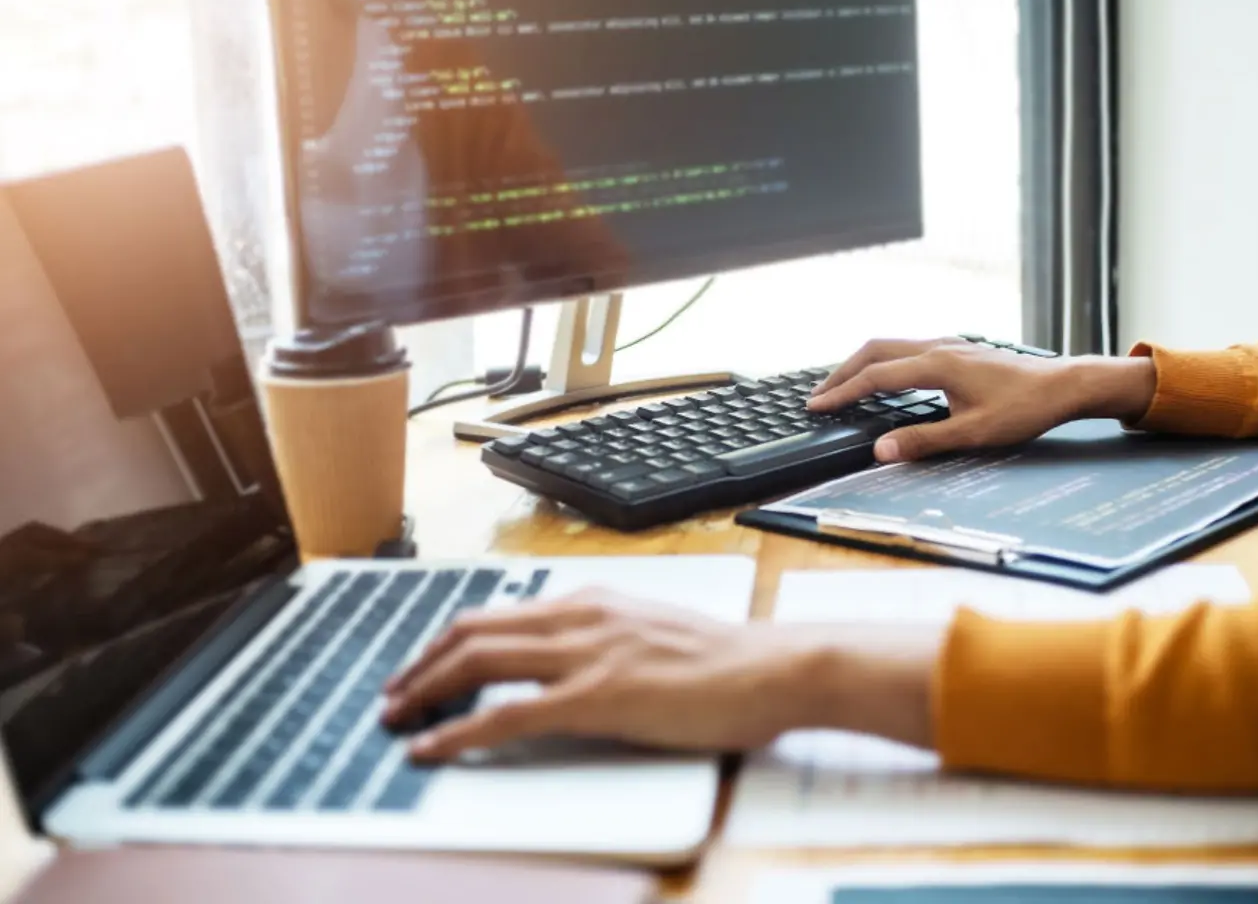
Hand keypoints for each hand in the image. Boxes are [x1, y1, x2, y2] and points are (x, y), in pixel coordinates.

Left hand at [382, 588, 941, 762]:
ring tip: (397, 718)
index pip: (498, 613)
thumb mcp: (650, 632)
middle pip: (473, 630)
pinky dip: (459, 731)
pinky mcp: (597, 696)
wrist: (773, 668)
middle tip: (392, 695)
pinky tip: (433, 748)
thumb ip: (604, 637)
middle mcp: (580, 616)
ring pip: (478, 662)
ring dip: (426, 690)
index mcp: (592, 600)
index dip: (448, 640)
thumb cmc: (725, 661)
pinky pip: (507, 714)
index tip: (421, 664)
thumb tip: (565, 661)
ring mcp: (586, 654)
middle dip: (421, 663)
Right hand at [807, 339, 1156, 462]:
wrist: (1064, 385)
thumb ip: (923, 441)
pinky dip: (883, 362)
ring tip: (843, 386)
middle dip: (842, 372)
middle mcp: (938, 347)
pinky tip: (885, 379)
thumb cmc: (1024, 409)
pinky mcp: (958, 350)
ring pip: (891, 345)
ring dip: (862, 364)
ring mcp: (949, 345)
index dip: (843, 392)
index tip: (818, 407)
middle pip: (875, 350)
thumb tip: (880, 450)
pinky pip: (908, 348)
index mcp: (936, 365)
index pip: (875, 376)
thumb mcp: (973, 433)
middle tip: (819, 395)